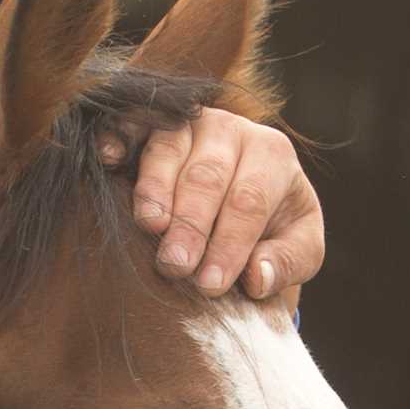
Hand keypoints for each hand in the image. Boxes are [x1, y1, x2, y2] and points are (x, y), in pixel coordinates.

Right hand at [102, 108, 325, 300]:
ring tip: (150, 227)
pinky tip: (108, 159)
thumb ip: (287, 262)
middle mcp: (230, 130)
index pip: (250, 201)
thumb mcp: (301, 249)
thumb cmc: (274, 228)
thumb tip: (257, 277)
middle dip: (190, 224)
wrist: (246, 199)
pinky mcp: (150, 124)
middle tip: (175, 266)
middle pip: (208, 176)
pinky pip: (132, 126)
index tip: (210, 284)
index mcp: (273, 155)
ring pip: (169, 150)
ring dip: (155, 191)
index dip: (229, 243)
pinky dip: (118, 139)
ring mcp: (187, 123)